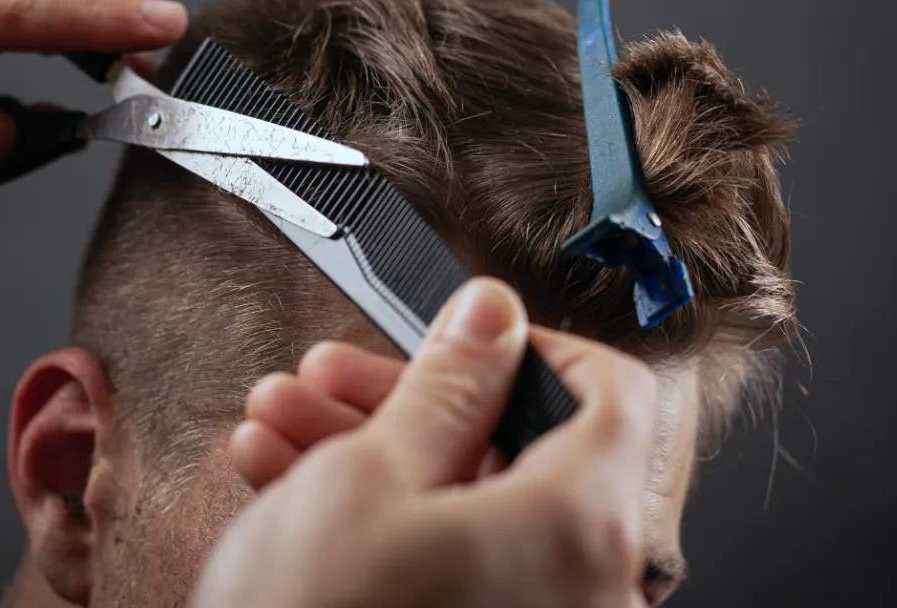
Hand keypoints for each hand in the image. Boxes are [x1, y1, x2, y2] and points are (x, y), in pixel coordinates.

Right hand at [193, 278, 660, 607]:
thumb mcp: (369, 476)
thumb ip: (448, 383)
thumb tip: (493, 316)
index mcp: (577, 527)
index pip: (613, 394)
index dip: (532, 349)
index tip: (465, 338)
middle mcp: (579, 587)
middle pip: (516, 451)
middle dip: (407, 399)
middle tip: (331, 378)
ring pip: (464, 508)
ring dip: (370, 452)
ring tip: (283, 427)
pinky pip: (447, 565)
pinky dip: (380, 522)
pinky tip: (290, 484)